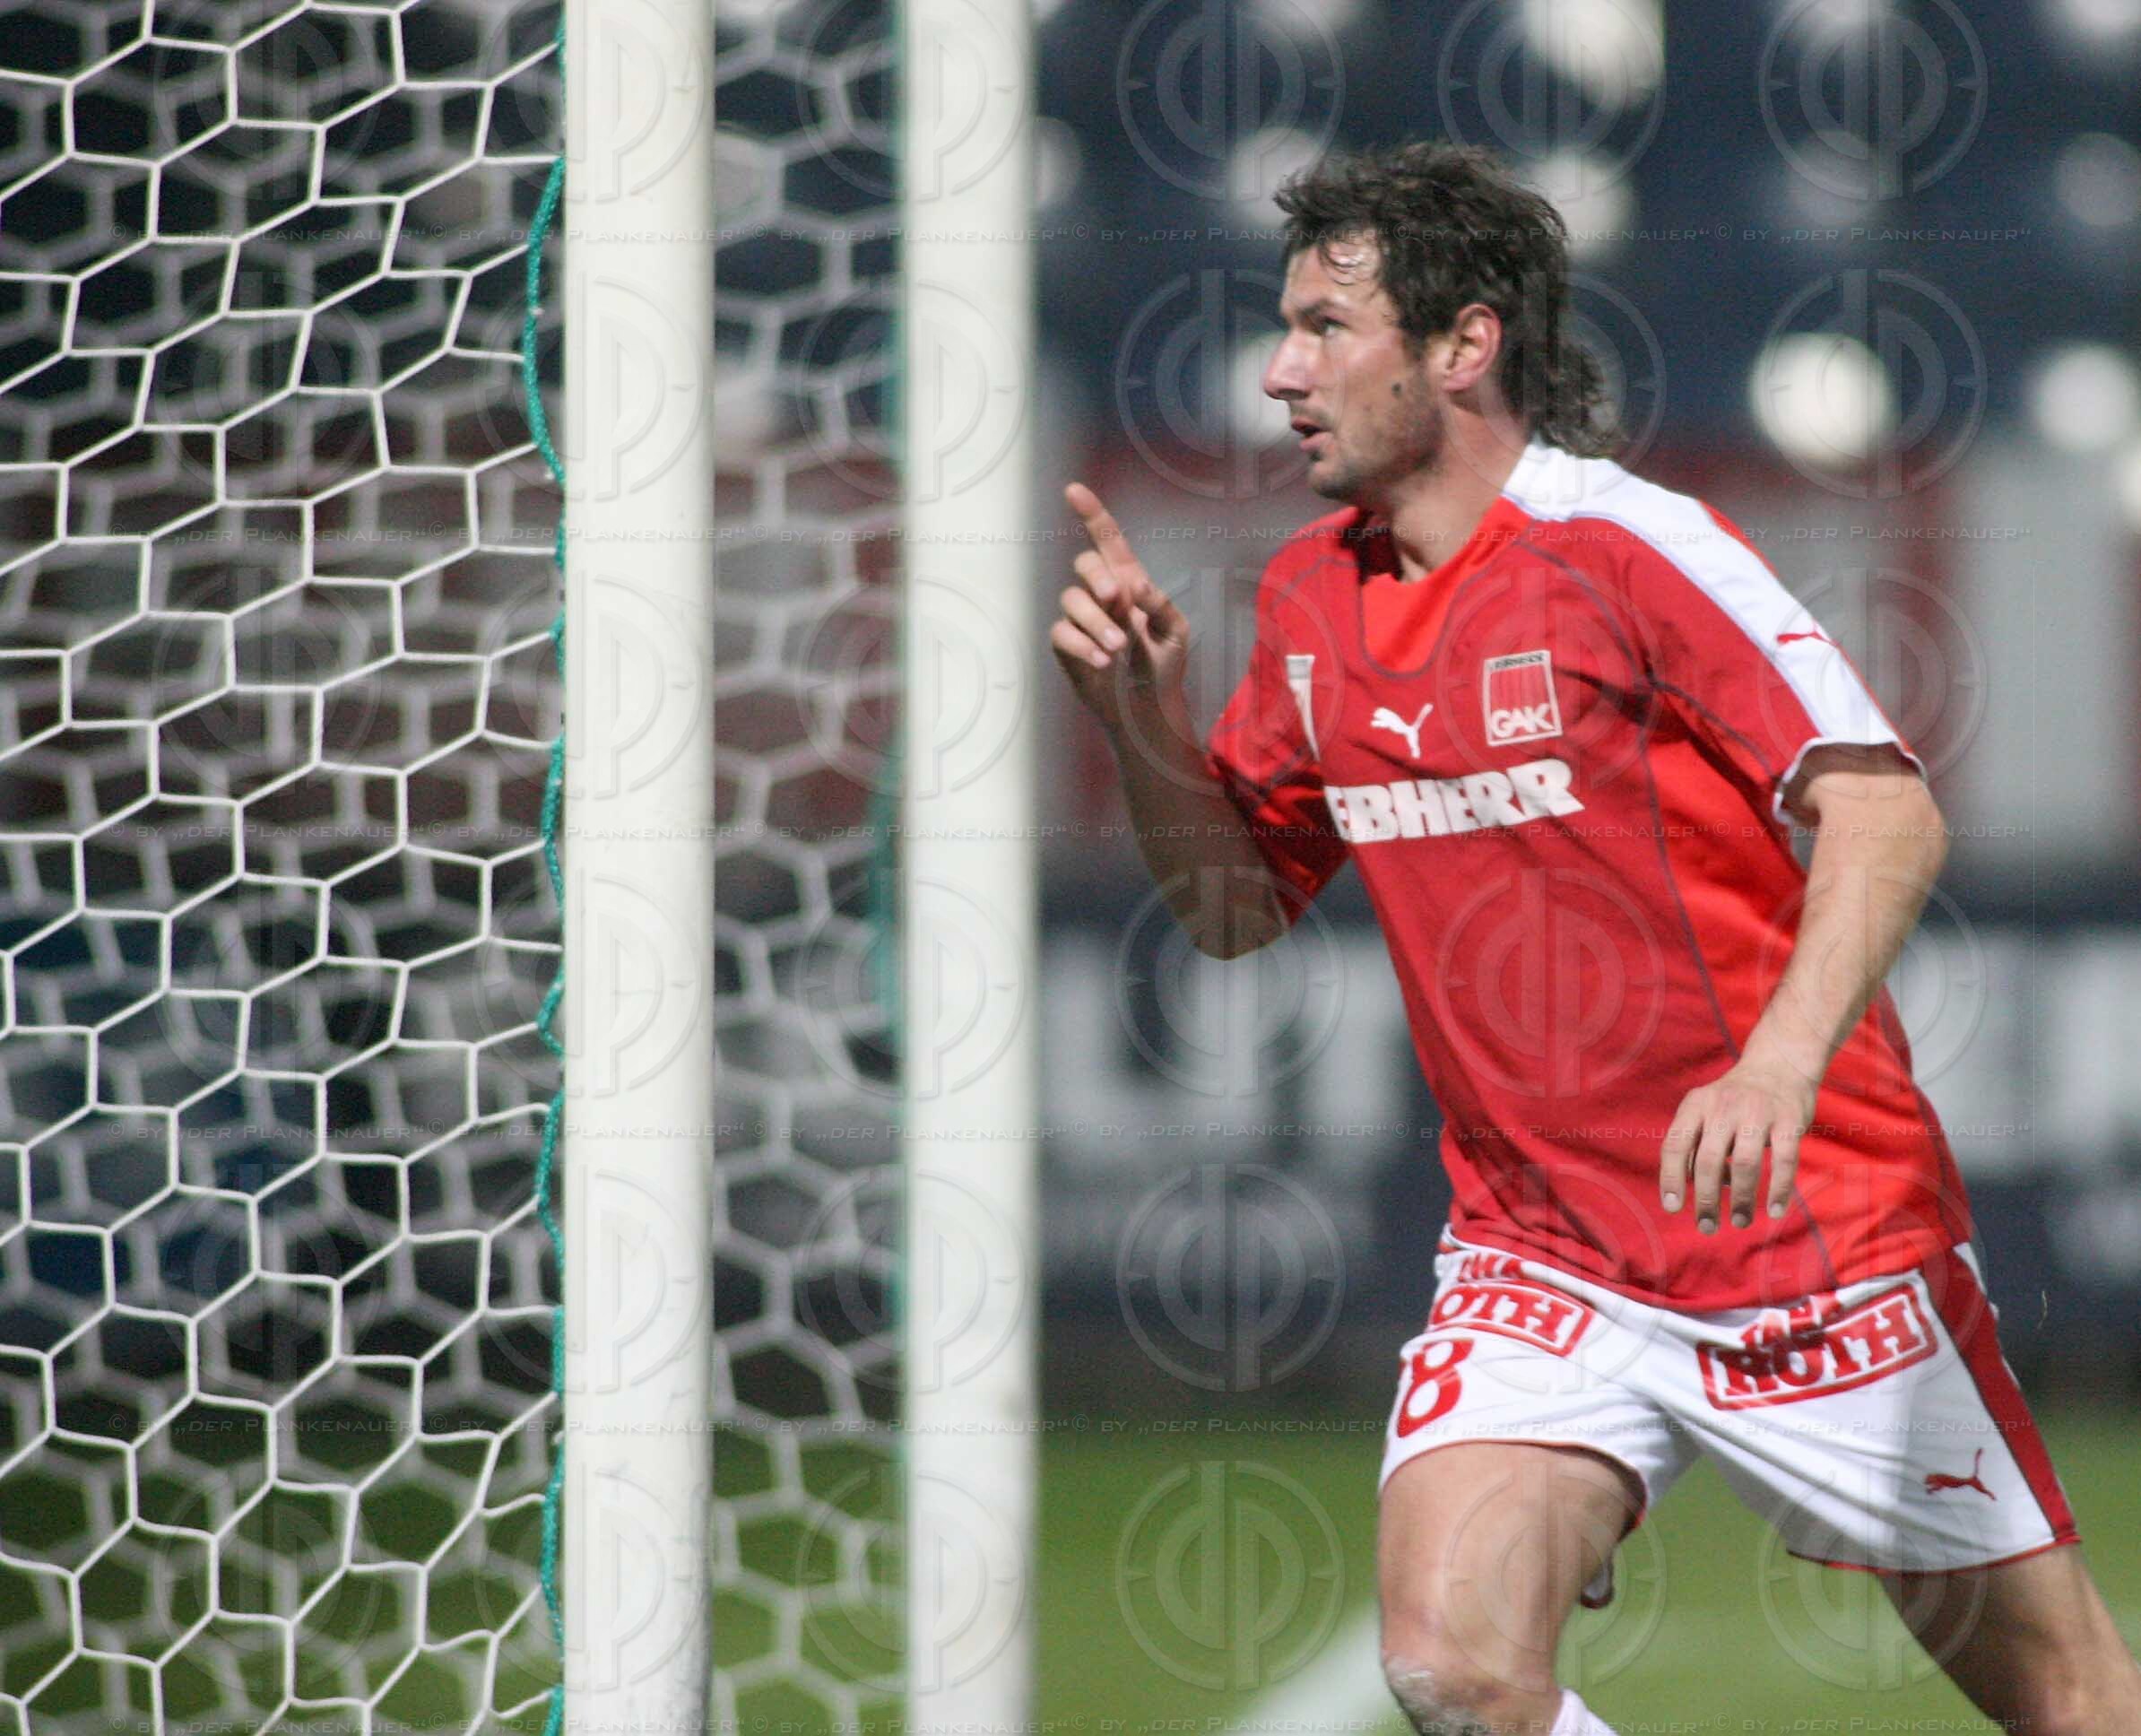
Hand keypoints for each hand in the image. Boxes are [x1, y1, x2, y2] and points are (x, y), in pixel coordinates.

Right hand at [1051, 482, 1190, 730]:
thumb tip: (1136, 585)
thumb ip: (1161, 605)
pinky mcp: (1067, 646)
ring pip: (1071, 599)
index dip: (1091, 515)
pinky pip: (1061, 633)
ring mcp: (1082, 620)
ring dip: (1094, 621)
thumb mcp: (1176, 632)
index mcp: (1130, 582)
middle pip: (1084, 564)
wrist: (1149, 708)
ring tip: (1117, 649)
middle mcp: (1102, 595)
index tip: (1073, 491)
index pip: (1109, 541)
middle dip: (1096, 577)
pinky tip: (1101, 661)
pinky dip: (1081, 644)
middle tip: (1114, 598)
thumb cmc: (1165, 665)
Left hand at [1658, 1060, 1817, 1233]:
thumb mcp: (1706, 1111)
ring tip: (1739, 1222)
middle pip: (1708, 1161)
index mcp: (1695, 1105)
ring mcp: (1757, 1112)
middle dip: (1706, 1200)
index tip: (1672, 1208)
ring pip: (1745, 1164)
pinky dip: (1778, 1189)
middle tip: (1707, 1227)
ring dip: (1740, 1199)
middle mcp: (1723, 1106)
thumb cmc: (1735, 1100)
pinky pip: (1784, 1161)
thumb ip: (1696, 1144)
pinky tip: (1774, 1210)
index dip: (1670, 1178)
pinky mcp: (1789, 1120)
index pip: (1675, 1145)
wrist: (1779, 1065)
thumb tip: (1694, 1187)